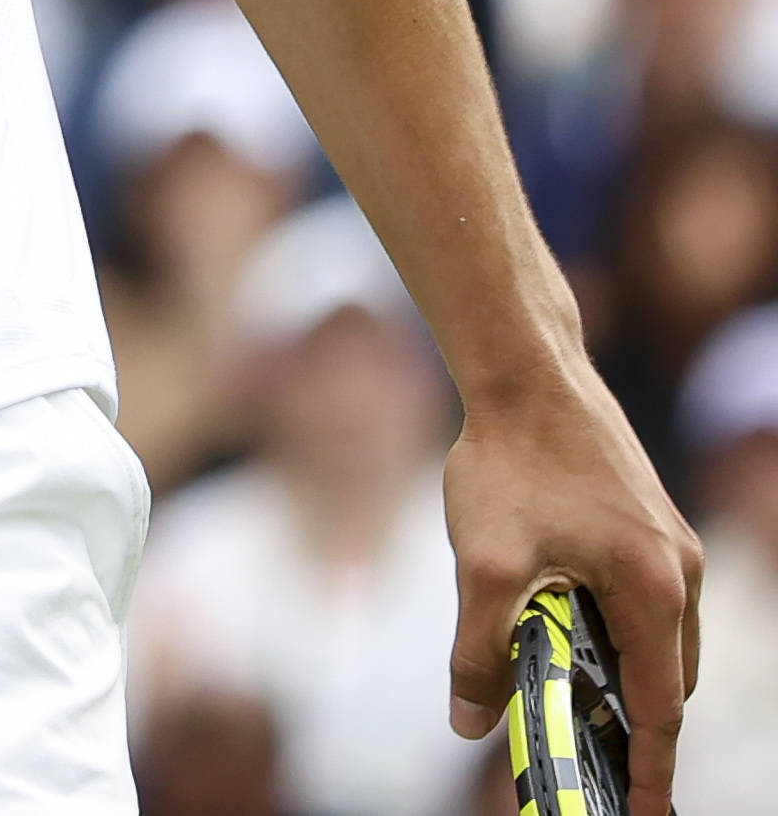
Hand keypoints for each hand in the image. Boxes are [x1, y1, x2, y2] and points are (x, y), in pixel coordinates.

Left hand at [443, 365, 701, 807]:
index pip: (659, 709)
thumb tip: (467, 723)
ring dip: (622, 680)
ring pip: (657, 642)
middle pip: (665, 681)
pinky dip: (618, 637)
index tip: (641, 813)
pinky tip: (569, 638)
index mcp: (653, 592)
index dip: (647, 767)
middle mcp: (678, 573)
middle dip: (632, 730)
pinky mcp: (647, 525)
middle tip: (593, 771)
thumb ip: (478, 650)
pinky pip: (644, 604)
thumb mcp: (482, 564)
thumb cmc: (509, 464)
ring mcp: (669, 547)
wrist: (526, 374)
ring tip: (578, 714)